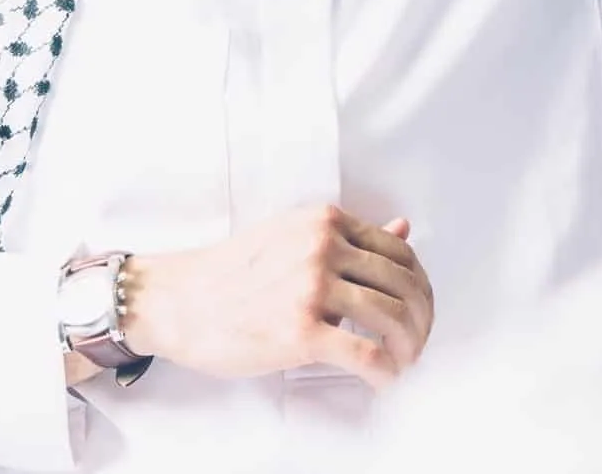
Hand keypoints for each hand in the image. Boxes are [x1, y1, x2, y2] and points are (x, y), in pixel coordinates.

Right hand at [116, 206, 434, 390]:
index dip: (418, 284)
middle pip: (403, 284)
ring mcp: (312, 287)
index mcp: (325, 222)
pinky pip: (367, 354)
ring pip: (393, 318)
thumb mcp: (293, 237)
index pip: (398, 250)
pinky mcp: (302, 330)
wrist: (180, 300)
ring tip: (402, 362)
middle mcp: (323, 247)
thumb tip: (403, 229)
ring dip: (409, 347)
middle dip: (421, 319)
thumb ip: (349, 237)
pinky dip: (386, 371)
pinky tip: (384, 380)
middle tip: (417, 341)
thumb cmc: (232, 274)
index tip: (418, 307)